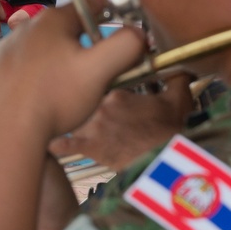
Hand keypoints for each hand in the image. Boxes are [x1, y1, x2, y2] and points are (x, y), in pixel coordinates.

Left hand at [0, 0, 145, 139]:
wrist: (6, 133)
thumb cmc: (53, 101)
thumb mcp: (100, 71)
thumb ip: (125, 46)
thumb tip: (137, 33)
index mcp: (52, 22)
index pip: (88, 5)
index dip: (107, 13)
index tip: (115, 22)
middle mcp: (22, 30)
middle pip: (61, 29)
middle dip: (78, 44)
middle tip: (90, 71)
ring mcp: (1, 50)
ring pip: (37, 50)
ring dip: (51, 62)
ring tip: (60, 89)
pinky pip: (14, 69)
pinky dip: (26, 78)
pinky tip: (34, 96)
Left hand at [49, 72, 193, 171]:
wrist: (162, 161)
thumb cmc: (169, 132)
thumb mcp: (176, 103)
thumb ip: (177, 81)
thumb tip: (180, 68)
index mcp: (116, 93)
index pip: (97, 80)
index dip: (96, 84)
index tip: (96, 87)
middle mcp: (98, 106)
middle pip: (80, 98)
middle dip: (79, 102)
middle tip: (80, 105)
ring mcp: (90, 127)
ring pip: (69, 117)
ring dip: (67, 119)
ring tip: (63, 120)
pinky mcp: (87, 147)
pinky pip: (61, 144)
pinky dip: (56, 143)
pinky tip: (50, 142)